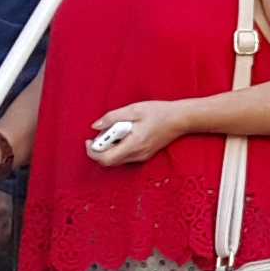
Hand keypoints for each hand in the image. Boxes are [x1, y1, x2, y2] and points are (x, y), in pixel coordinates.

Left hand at [81, 99, 198, 169]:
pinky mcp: (144, 155)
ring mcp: (141, 157)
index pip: (106, 159)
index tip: (89, 141)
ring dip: (109, 147)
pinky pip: (124, 156)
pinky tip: (124, 134)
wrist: (181, 119)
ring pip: (116, 159)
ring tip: (115, 130)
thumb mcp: (133, 109)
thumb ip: (112, 117)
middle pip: (108, 161)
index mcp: (133, 144)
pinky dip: (118, 147)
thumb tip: (95, 126)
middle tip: (102, 133)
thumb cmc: (159, 112)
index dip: (92, 152)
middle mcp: (137, 155)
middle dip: (100, 149)